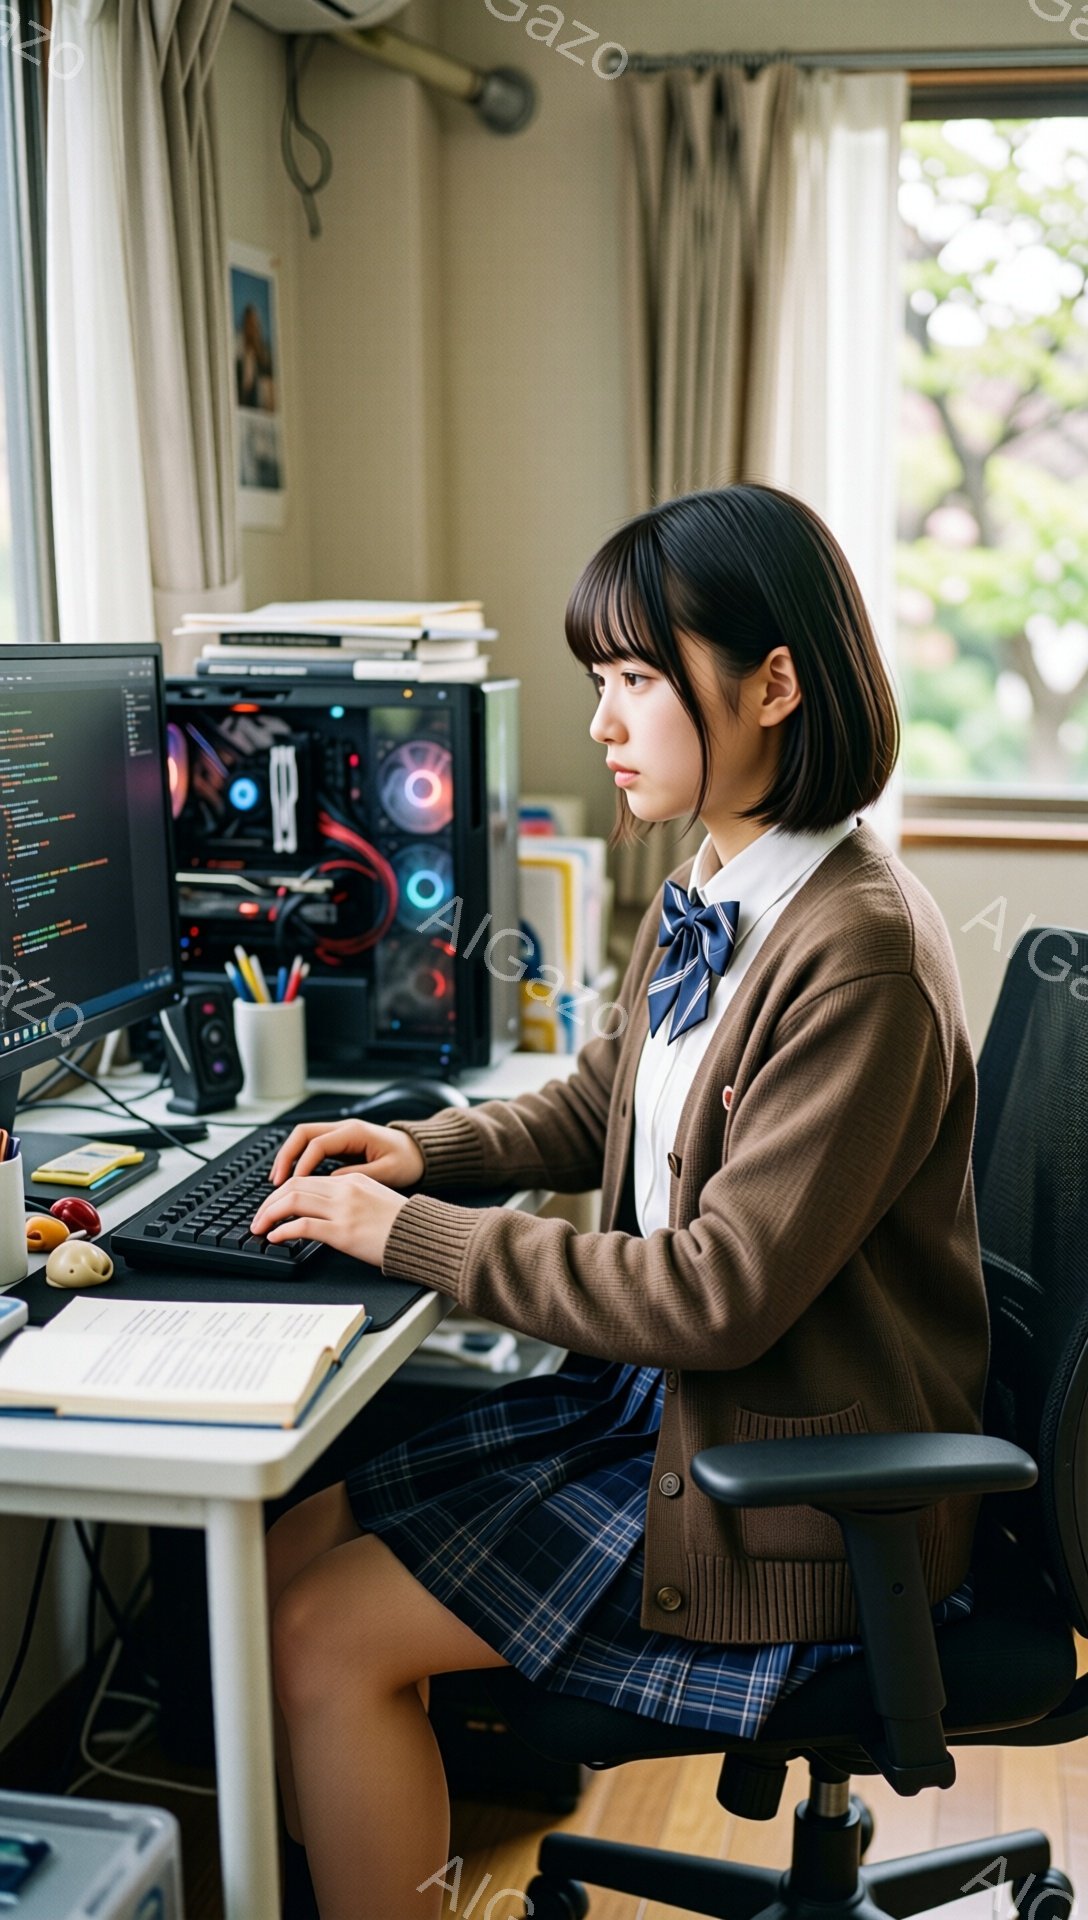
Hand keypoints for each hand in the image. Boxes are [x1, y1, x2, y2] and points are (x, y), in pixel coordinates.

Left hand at [249, 1169, 409, 1267]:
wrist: (423, 1236)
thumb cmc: (404, 1225)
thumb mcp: (375, 1200)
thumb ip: (350, 1200)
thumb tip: (325, 1212)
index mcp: (352, 1181)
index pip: (305, 1179)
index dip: (282, 1192)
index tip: (271, 1206)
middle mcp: (345, 1190)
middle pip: (293, 1186)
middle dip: (268, 1202)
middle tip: (257, 1218)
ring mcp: (343, 1210)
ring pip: (292, 1201)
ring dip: (269, 1214)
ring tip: (260, 1227)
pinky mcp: (343, 1232)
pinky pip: (302, 1225)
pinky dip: (283, 1230)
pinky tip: (276, 1237)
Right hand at [269, 1120, 425, 1189]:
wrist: (420, 1153)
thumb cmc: (408, 1161)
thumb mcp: (388, 1171)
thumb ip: (359, 1176)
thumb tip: (330, 1182)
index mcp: (355, 1132)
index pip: (317, 1144)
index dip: (302, 1164)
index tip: (293, 1184)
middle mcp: (344, 1128)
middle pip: (302, 1134)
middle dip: (286, 1156)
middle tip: (276, 1181)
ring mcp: (340, 1134)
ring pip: (303, 1139)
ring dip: (288, 1157)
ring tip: (278, 1181)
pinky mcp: (340, 1144)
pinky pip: (311, 1147)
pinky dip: (298, 1160)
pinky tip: (293, 1178)